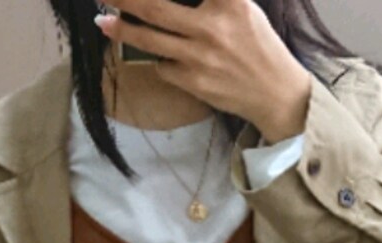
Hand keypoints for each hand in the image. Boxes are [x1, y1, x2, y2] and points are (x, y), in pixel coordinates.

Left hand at [94, 0, 311, 141]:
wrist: (276, 95)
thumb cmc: (258, 46)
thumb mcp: (243, 8)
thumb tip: (175, 1)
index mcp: (230, 2)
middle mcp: (213, 27)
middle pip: (155, 8)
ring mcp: (201, 58)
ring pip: (150, 40)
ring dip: (122, 30)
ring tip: (105, 22)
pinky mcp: (195, 83)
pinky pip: (163, 66)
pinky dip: (159, 59)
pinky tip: (162, 57)